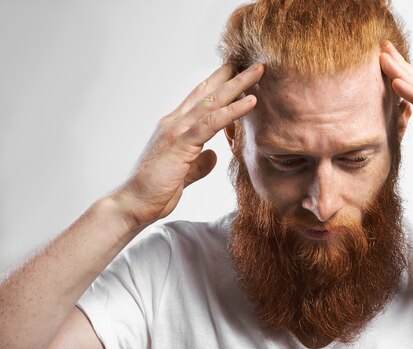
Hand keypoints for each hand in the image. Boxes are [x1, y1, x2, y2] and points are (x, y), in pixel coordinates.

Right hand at [114, 63, 263, 227]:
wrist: (135, 203)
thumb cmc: (155, 190)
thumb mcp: (184, 173)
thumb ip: (198, 162)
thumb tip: (212, 156)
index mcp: (175, 127)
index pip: (199, 99)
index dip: (218, 83)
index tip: (237, 71)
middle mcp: (175, 123)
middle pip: (207, 92)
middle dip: (231, 75)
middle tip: (252, 60)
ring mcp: (177, 130)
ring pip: (212, 101)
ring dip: (237, 85)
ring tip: (258, 71)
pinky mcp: (181, 143)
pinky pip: (212, 122)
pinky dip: (233, 110)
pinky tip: (250, 101)